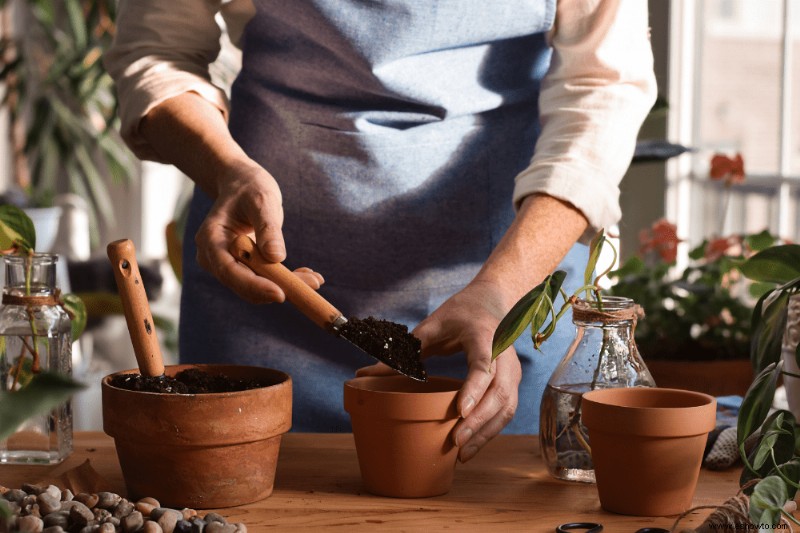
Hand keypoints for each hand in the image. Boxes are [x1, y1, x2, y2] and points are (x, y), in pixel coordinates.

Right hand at [193, 165, 323, 302]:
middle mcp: (214, 257)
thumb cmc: (249, 187)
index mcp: (211, 239)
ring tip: (315, 279)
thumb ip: (268, 228)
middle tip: (312, 283)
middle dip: (278, 287)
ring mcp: (228, 264)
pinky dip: (286, 280)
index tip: (280, 294)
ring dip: (286, 286)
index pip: (229, 271)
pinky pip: (264, 279)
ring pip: (257, 285)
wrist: (241, 184)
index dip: (254, 286)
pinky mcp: (243, 267)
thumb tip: (276, 257)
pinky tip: (308, 275)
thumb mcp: (261, 199)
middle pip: (244, 284)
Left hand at [357, 279, 520, 462]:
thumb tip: (366, 373)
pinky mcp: (512, 381)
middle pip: (498, 393)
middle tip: (455, 443)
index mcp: (483, 336)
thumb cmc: (461, 311)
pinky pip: (506, 410)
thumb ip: (405, 350)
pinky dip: (491, 429)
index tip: (460, 411)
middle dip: (478, 422)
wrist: (492, 299)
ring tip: (463, 454)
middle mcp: (503, 354)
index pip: (483, 365)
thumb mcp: (431, 326)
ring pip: (506, 406)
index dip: (473, 389)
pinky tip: (472, 444)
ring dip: (486, 432)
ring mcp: (512, 369)